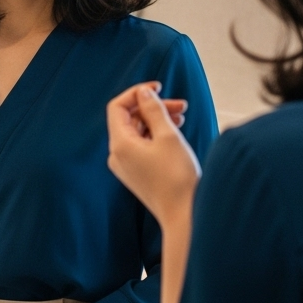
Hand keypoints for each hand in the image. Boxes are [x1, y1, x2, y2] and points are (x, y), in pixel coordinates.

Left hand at [106, 82, 199, 230]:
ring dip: (157, 120)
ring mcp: (126, 166)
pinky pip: (142, 146)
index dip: (137, 93)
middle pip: (129, 118)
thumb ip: (153, 110)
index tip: (158, 87)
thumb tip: (143, 92)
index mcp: (119, 144)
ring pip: (138, 132)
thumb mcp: (168, 136)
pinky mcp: (137, 174)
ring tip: (182, 116)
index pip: (118, 107)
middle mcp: (117, 155)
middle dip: (153, 107)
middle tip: (180, 105)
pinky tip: (175, 131)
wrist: (185, 216)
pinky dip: (156, 135)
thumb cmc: (178, 177)